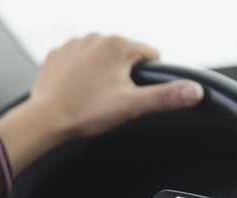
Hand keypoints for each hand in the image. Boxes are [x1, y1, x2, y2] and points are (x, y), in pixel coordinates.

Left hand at [29, 33, 203, 140]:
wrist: (44, 120)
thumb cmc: (83, 112)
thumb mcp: (131, 106)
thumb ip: (165, 96)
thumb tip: (192, 91)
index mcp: (117, 44)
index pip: (149, 56)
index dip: (145, 78)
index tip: (129, 94)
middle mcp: (94, 37)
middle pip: (123, 57)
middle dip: (121, 76)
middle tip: (106, 99)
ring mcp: (72, 44)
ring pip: (99, 59)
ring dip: (99, 75)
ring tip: (88, 96)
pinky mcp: (56, 55)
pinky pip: (77, 62)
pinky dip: (78, 75)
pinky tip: (73, 90)